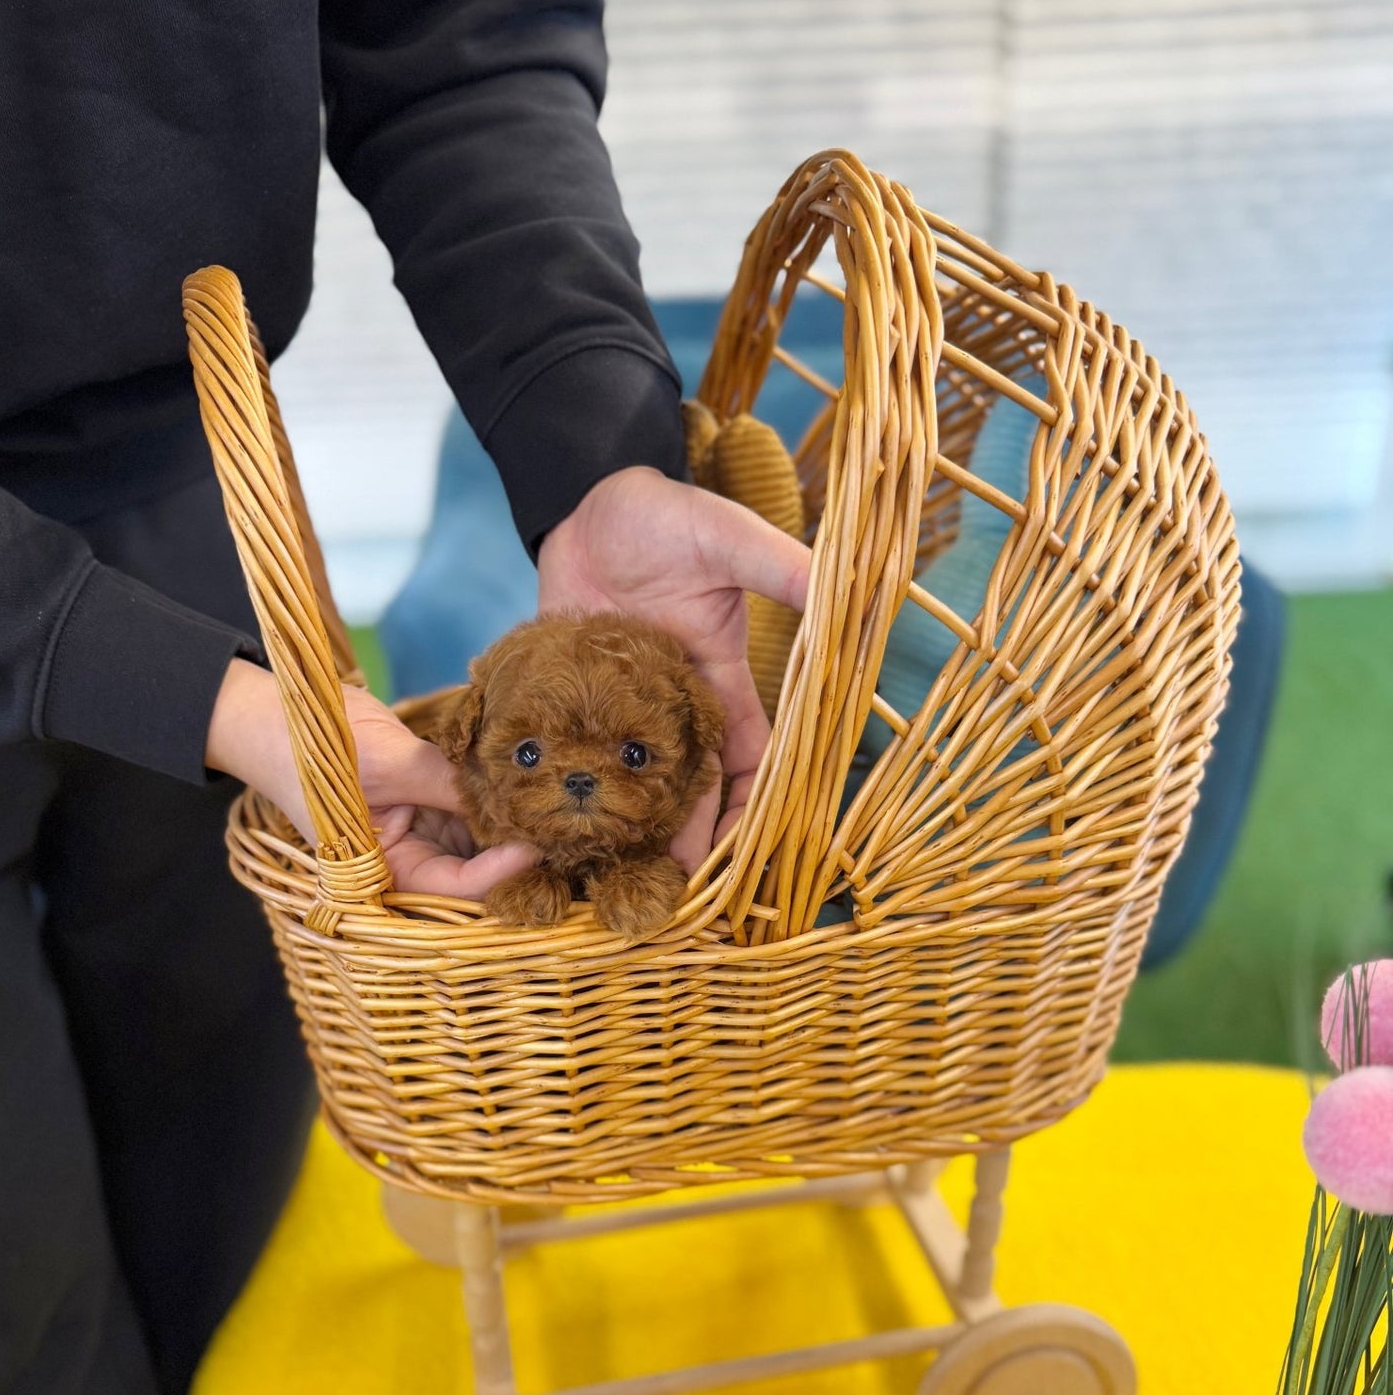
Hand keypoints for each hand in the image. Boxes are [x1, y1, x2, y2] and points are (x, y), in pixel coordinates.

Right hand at [205, 658, 535, 898]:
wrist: (269, 712)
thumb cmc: (310, 746)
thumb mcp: (386, 764)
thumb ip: (446, 782)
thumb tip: (513, 796)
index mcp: (383, 872)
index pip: (456, 888)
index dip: (502, 871)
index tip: (539, 843)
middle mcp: (405, 860)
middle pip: (475, 870)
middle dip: (515, 849)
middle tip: (561, 822)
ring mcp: (418, 830)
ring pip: (479, 839)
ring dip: (509, 822)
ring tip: (550, 801)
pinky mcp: (426, 801)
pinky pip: (469, 807)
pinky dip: (494, 796)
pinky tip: (524, 783)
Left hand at [537, 466, 811, 868]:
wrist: (585, 501)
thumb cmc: (663, 515)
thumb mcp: (726, 538)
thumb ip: (775, 567)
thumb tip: (839, 589)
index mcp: (721, 681)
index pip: (751, 759)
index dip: (755, 807)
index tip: (749, 852)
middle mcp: (673, 708)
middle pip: (690, 792)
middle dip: (688, 842)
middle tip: (675, 893)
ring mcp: (620, 710)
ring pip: (631, 790)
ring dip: (630, 833)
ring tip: (618, 882)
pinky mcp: (571, 705)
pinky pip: (572, 762)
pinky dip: (568, 799)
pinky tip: (553, 839)